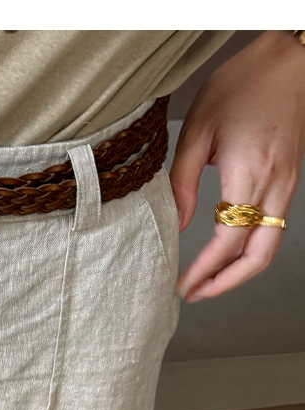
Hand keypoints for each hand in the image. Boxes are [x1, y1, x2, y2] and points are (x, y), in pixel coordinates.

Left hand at [170, 30, 304, 301]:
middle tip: (194, 294)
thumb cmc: (242, 85)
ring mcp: (286, 186)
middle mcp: (275, 187)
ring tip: (206, 282)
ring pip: (269, 247)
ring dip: (238, 272)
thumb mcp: (197, 130)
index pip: (228, 243)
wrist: (289, 59)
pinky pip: (273, 229)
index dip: (204, 271)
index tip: (181, 286)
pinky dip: (250, 251)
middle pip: (257, 258)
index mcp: (250, 176)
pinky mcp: (289, 181)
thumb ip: (182, 182)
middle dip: (225, 284)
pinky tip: (226, 254)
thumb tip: (175, 225)